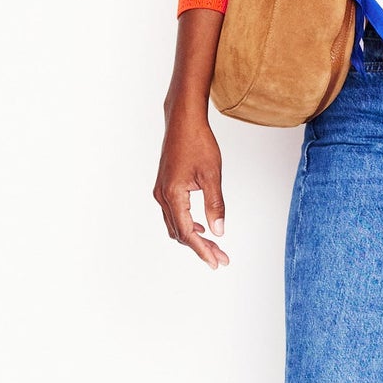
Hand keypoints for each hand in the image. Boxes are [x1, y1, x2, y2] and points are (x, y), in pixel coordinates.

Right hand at [154, 106, 229, 268]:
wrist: (183, 121)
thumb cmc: (198, 142)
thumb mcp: (212, 175)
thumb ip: (215, 205)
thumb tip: (219, 231)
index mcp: (173, 195)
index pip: (187, 233)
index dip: (203, 250)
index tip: (217, 262)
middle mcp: (162, 196)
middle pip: (180, 233)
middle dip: (201, 247)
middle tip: (221, 258)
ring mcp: (161, 191)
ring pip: (175, 225)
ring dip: (194, 237)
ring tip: (215, 247)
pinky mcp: (164, 186)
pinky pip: (173, 214)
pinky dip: (187, 224)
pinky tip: (202, 226)